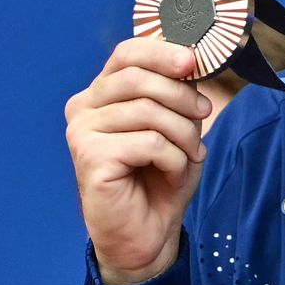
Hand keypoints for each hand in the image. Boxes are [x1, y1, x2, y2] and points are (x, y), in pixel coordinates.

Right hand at [65, 37, 210, 284]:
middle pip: (139, 78)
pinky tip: (171, 171)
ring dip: (183, 133)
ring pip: (149, 111)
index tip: (194, 61)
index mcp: (102, 93)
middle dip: (182, 96)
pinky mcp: (89, 158)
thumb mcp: (176, 124)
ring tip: (189, 153)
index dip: (163, 52)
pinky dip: (173, 157)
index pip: (127, 53)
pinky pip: (149, 142)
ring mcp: (81, 132)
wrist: (148, 232)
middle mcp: (84, 108)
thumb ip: (177, 91)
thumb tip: (190, 59)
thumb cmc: (161, 177)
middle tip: (203, 116)